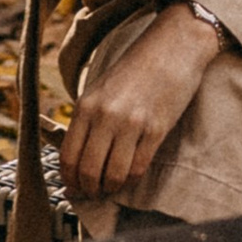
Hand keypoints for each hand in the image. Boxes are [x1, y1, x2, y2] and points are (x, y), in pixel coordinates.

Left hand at [63, 5, 221, 208]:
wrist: (172, 47)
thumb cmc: (135, 69)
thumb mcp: (100, 89)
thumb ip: (88, 120)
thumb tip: (77, 159)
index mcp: (86, 105)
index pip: (69, 156)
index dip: (69, 180)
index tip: (72, 188)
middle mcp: (105, 115)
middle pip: (88, 170)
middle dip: (88, 189)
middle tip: (92, 193)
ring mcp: (131, 124)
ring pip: (113, 175)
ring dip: (110, 188)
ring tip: (110, 188)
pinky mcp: (156, 129)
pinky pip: (138, 168)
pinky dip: (130, 179)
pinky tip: (128, 177)